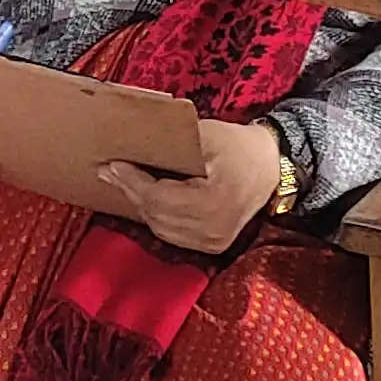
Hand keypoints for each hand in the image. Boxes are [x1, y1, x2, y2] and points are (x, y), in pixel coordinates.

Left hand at [98, 118, 284, 253]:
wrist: (270, 166)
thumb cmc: (238, 146)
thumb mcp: (206, 134)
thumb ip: (170, 141)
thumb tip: (131, 140)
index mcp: (214, 203)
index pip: (159, 198)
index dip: (132, 182)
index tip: (112, 164)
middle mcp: (213, 231)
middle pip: (157, 216)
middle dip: (131, 192)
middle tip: (110, 171)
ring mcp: (214, 243)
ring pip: (161, 229)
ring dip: (141, 206)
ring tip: (124, 182)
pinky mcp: (213, 246)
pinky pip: (174, 235)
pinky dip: (157, 217)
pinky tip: (147, 198)